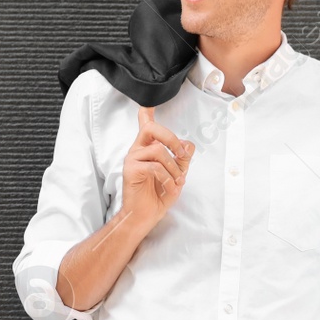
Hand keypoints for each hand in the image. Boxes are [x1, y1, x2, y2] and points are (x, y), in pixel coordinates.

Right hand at [120, 106, 194, 225]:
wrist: (145, 216)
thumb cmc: (158, 195)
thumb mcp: (177, 175)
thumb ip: (182, 159)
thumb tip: (188, 143)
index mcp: (147, 149)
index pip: (145, 125)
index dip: (146, 113)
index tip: (147, 103)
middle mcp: (137, 151)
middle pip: (151, 129)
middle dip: (171, 138)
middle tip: (181, 154)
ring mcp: (132, 160)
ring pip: (157, 151)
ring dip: (173, 167)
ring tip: (177, 181)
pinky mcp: (130, 170)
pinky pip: (154, 167)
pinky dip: (167, 179)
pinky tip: (169, 188)